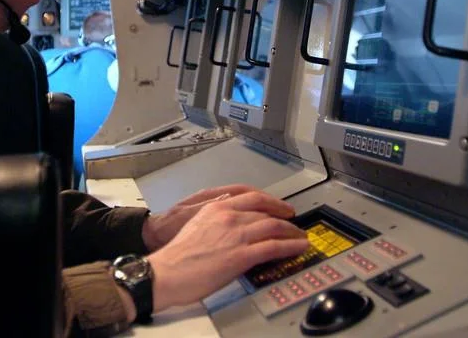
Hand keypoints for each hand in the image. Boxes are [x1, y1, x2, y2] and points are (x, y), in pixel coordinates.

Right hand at [146, 191, 308, 310]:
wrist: (167, 272)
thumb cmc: (177, 255)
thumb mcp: (198, 225)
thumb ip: (218, 221)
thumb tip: (234, 227)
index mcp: (217, 207)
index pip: (252, 196)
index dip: (272, 201)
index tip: (280, 206)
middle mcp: (229, 216)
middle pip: (266, 211)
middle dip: (284, 217)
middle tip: (293, 223)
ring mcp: (237, 235)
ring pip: (274, 227)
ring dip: (292, 232)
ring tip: (300, 237)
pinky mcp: (242, 255)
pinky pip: (274, 247)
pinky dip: (290, 246)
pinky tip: (297, 247)